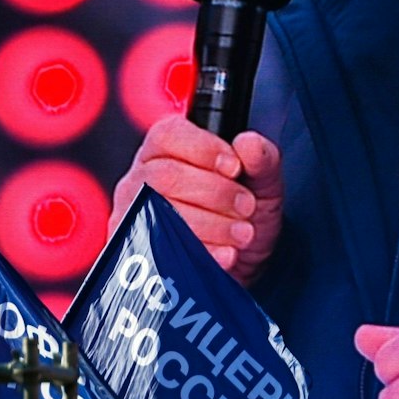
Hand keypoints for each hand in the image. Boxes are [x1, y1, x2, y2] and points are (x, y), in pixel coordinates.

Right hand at [110, 115, 283, 284]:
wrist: (244, 263)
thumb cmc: (245, 213)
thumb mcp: (263, 182)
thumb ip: (262, 158)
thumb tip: (249, 143)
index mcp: (168, 149)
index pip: (169, 135)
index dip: (203, 149)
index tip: (235, 167)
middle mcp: (143, 177)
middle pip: (165, 176)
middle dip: (215, 193)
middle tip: (246, 206)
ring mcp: (135, 214)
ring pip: (162, 213)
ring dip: (212, 225)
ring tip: (242, 232)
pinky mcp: (137, 249)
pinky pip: (162, 250)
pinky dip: (202, 251)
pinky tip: (225, 254)